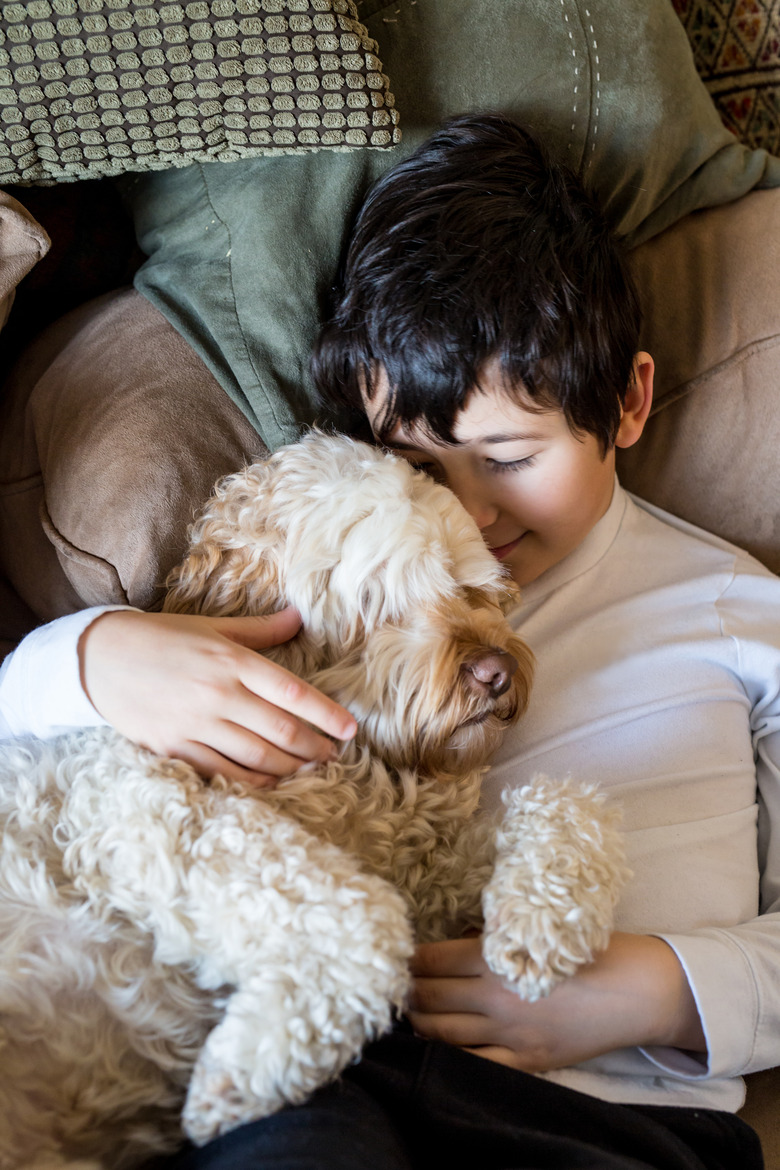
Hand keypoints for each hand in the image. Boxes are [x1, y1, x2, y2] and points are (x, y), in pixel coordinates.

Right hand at [79, 608, 356, 785]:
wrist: (99, 658)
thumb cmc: (161, 638)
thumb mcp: (212, 626)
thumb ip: (259, 630)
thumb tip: (299, 617)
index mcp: (231, 661)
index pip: (292, 692)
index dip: (325, 713)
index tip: (350, 729)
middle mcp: (218, 694)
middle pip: (281, 730)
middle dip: (315, 747)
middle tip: (337, 756)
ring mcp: (196, 725)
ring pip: (257, 756)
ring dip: (291, 768)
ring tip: (313, 770)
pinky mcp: (176, 748)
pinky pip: (224, 772)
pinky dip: (254, 782)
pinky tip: (274, 783)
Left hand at [408, 934, 705, 1072]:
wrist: (637, 990)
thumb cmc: (589, 949)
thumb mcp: (536, 931)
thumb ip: (493, 938)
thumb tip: (454, 939)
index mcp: (495, 959)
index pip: (432, 959)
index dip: (407, 958)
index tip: (393, 954)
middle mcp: (495, 998)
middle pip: (430, 997)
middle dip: (406, 991)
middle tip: (389, 985)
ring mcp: (509, 1034)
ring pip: (442, 1033)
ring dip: (418, 1023)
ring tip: (404, 1015)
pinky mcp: (526, 1060)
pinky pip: (475, 1065)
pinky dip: (449, 1058)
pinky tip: (435, 1050)